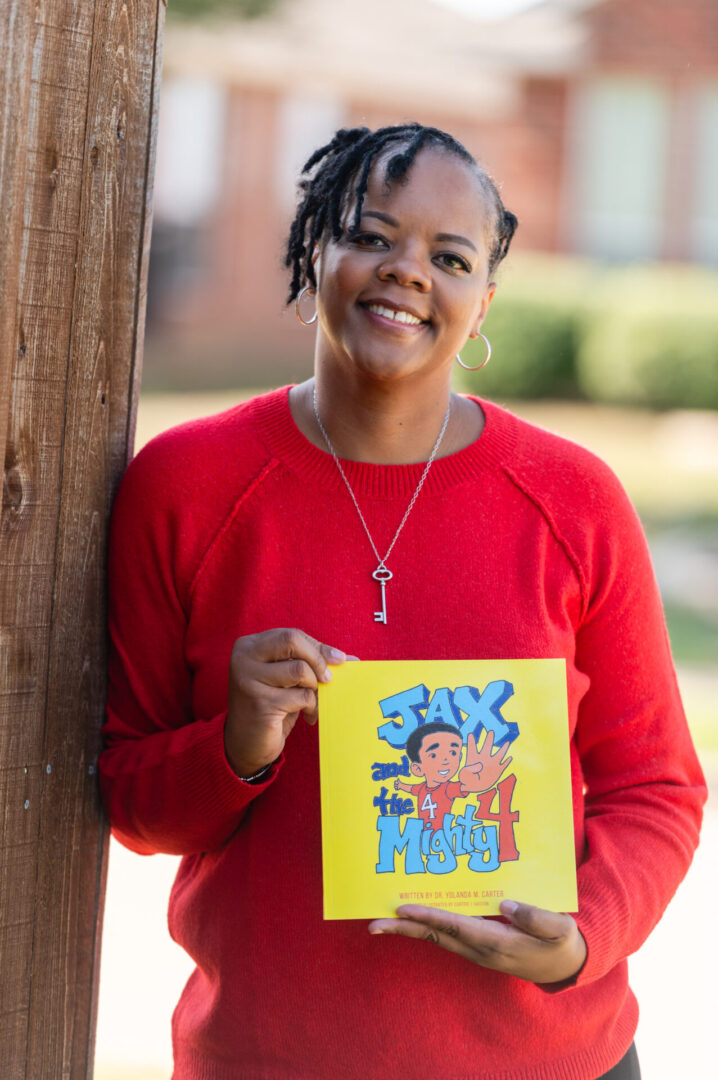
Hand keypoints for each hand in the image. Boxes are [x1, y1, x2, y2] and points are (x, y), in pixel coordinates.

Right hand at [225, 628, 352, 776]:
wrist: (245, 744)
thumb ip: (311, 662)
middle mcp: (244, 658)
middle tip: (328, 678)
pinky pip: (301, 696)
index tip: (339, 660)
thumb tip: (351, 658)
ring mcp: (248, 679)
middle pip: (292, 641)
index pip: (291, 635)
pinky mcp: (259, 702)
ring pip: (300, 670)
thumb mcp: (288, 680)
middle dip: (318, 659)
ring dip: (315, 687)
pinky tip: (308, 717)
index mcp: (249, 646)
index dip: (318, 647)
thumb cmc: (271, 706)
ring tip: (312, 702)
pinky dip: (312, 706)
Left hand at [369, 901, 586, 983]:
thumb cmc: (560, 942)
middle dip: (403, 930)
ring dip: (409, 930)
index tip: (403, 909)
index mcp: (498, 943)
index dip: (429, 916)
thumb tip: (505, 904)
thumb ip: (535, 916)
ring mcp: (477, 952)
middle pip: (435, 938)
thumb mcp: (559, 928)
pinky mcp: (478, 948)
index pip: (455, 927)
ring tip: (382, 920)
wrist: (564, 966)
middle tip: (372, 924)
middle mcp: (480, 950)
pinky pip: (446, 937)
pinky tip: (414, 917)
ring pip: (437, 939)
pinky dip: (427, 927)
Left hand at [458, 731, 511, 792]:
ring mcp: (491, 764)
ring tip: (507, 742)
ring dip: (503, 749)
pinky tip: (510, 758)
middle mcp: (483, 758)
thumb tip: (477, 766)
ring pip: (498, 754)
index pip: (472, 748)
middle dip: (489, 739)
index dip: (471, 742)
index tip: (470, 734)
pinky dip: (507, 762)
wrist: (475, 787)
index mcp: (473, 758)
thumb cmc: (468, 781)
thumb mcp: (465, 777)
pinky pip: (503, 765)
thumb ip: (468, 772)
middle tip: (491, 732)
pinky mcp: (497, 770)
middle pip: (487, 747)